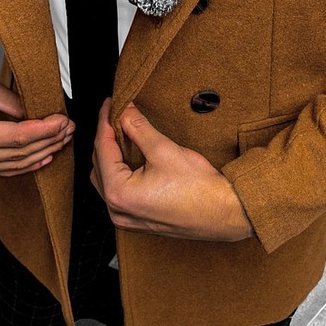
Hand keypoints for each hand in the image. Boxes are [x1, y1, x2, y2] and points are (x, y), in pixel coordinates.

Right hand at [0, 70, 73, 176]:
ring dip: (40, 153)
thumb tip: (44, 120)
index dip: (43, 131)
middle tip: (67, 128)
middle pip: (15, 154)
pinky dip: (25, 164)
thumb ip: (16, 106)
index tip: (62, 121)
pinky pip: (1, 169)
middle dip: (47, 141)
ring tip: (61, 139)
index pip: (14, 138)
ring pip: (12, 166)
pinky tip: (44, 156)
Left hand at [90, 98, 253, 242]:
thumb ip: (138, 128)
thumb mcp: (164, 150)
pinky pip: (118, 193)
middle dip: (107, 139)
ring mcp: (126, 219)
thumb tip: (125, 112)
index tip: (110, 104)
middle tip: (116, 115)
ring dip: (111, 157)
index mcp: (119, 193)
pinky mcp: (138, 221)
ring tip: (122, 133)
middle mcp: (117, 210)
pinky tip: (131, 158)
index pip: (102, 149)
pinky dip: (120, 173)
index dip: (105, 122)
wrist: (225, 213)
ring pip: (106, 180)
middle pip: (100, 165)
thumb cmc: (200, 189)